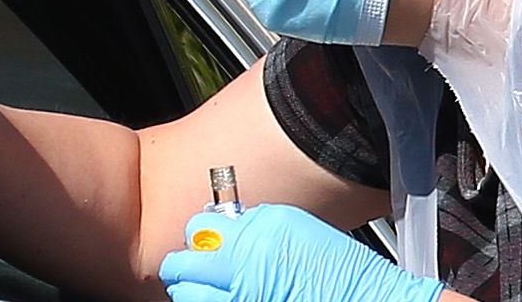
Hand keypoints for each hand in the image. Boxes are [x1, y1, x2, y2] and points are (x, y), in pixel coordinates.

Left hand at [159, 205, 443, 301]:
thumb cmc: (340, 271)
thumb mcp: (294, 230)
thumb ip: (253, 228)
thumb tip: (223, 232)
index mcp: (255, 237)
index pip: (197, 229)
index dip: (198, 237)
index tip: (202, 243)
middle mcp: (242, 270)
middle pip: (181, 267)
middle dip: (183, 268)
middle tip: (191, 271)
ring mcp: (241, 299)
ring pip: (187, 297)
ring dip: (191, 292)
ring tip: (205, 291)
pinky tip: (221, 301)